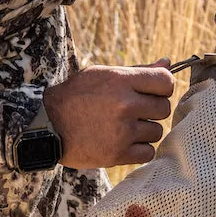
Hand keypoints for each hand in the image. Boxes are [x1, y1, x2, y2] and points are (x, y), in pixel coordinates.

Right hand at [42, 62, 175, 168]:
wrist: (47, 125)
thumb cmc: (75, 96)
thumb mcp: (102, 74)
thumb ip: (137, 70)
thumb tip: (168, 62)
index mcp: (121, 81)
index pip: (166, 82)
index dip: (162, 87)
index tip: (151, 92)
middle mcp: (125, 105)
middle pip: (164, 108)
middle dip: (152, 109)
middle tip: (134, 111)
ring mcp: (122, 131)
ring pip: (157, 132)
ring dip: (145, 131)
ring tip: (125, 127)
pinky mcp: (118, 154)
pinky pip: (148, 152)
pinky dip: (139, 149)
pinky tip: (125, 142)